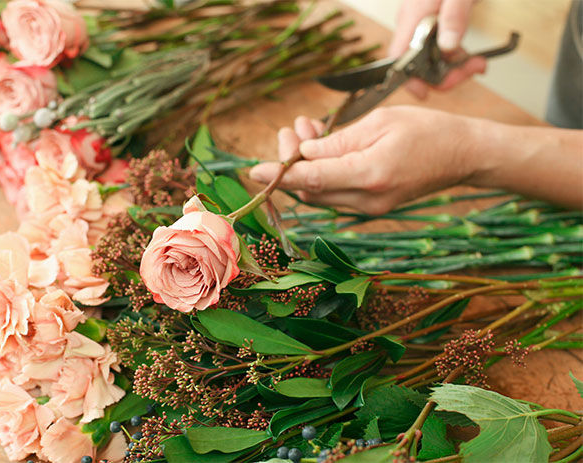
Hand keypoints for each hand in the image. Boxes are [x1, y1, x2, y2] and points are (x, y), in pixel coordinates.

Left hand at [249, 108, 480, 214]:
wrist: (463, 155)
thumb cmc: (427, 130)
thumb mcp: (379, 123)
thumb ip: (338, 141)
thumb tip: (304, 153)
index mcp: (370, 174)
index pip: (313, 178)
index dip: (280, 175)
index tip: (255, 171)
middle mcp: (368, 199)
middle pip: (310, 190)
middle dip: (290, 162)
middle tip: (291, 129)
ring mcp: (371, 208)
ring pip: (319, 194)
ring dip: (304, 168)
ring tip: (306, 131)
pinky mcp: (372, 208)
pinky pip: (335, 195)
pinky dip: (321, 176)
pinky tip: (321, 150)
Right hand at [389, 0, 485, 97]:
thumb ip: (454, 17)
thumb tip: (447, 48)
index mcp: (412, 18)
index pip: (399, 59)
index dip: (409, 81)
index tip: (427, 92)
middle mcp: (412, 23)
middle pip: (417, 65)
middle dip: (444, 75)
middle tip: (472, 69)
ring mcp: (421, 23)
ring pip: (429, 59)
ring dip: (453, 67)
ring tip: (477, 63)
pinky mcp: (432, 22)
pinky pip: (437, 48)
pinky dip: (454, 56)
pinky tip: (469, 56)